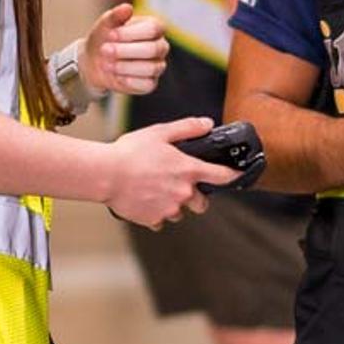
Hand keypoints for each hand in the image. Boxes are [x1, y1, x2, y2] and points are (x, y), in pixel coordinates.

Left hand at [79, 1, 171, 98]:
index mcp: (154, 28)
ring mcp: (157, 65)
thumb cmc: (104, 38)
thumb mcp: (105, 24)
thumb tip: (127, 8)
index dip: (131, 33)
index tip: (110, 35)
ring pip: (151, 68)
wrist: (93, 61)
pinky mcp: (150, 83)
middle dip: (125, 51)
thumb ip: (116, 15)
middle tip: (104, 50)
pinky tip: (116, 76)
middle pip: (153, 49)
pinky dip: (130, 81)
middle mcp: (160, 46)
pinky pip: (147, 84)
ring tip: (106, 64)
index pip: (153, 29)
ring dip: (125, 66)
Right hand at [102, 117, 236, 228]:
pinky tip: (144, 198)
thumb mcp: (160, 133)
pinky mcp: (154, 219)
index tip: (238, 176)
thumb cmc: (130, 153)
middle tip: (179, 185)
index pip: (222, 176)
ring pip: (180, 211)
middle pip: (202, 203)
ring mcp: (169, 208)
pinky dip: (156, 212)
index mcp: (188, 170)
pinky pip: (161, 219)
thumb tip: (207, 124)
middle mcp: (183, 193)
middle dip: (195, 196)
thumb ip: (187, 128)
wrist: (105, 175)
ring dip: (173, 204)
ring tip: (155, 190)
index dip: (233, 175)